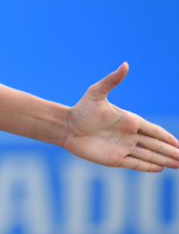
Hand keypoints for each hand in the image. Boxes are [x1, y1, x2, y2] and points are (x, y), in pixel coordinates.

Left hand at [63, 63, 178, 171]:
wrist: (66, 126)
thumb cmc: (81, 109)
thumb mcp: (96, 93)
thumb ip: (112, 80)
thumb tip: (125, 64)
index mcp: (129, 120)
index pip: (154, 130)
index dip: (167, 137)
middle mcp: (129, 135)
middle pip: (155, 145)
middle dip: (171, 151)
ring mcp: (122, 147)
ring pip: (148, 155)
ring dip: (163, 160)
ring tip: (178, 164)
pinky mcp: (114, 159)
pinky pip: (135, 163)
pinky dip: (147, 166)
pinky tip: (159, 169)